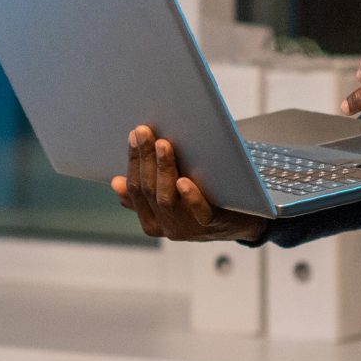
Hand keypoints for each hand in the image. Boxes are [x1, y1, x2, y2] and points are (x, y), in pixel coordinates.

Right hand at [113, 127, 270, 242]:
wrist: (243, 222)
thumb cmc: (205, 204)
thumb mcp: (171, 200)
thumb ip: (146, 194)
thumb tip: (117, 183)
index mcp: (151, 220)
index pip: (135, 187)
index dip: (133, 160)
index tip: (134, 135)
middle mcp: (166, 226)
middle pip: (148, 190)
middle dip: (145, 158)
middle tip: (145, 132)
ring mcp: (188, 228)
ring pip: (167, 198)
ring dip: (164, 169)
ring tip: (163, 145)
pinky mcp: (212, 225)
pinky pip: (199, 212)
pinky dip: (190, 197)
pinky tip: (184, 181)